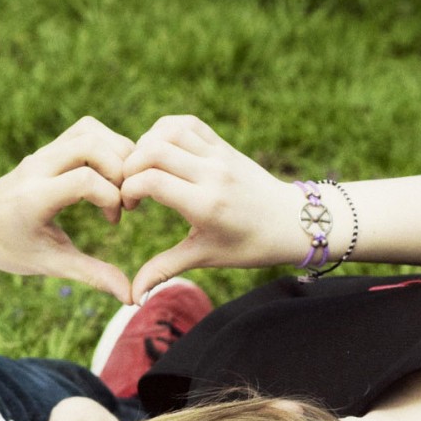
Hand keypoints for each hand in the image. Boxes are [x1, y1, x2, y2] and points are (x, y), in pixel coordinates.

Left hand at [0, 116, 133, 302]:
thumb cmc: (10, 249)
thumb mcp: (49, 264)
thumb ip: (91, 275)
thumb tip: (131, 297)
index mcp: (34, 198)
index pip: (84, 180)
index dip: (111, 197)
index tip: (113, 221)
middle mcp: (37, 168)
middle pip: (91, 144)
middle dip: (120, 169)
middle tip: (125, 199)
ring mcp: (42, 153)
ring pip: (90, 130)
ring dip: (118, 153)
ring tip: (122, 186)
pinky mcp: (49, 147)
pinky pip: (85, 130)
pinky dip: (108, 145)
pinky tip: (112, 175)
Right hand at [120, 115, 297, 300]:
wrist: (291, 222)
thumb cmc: (249, 245)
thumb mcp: (205, 257)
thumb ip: (164, 270)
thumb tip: (132, 297)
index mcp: (206, 205)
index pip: (152, 181)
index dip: (129, 190)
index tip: (130, 206)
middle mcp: (212, 174)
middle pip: (154, 151)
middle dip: (129, 167)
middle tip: (130, 187)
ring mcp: (219, 155)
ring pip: (168, 131)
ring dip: (145, 145)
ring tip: (143, 168)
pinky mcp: (223, 145)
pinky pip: (187, 123)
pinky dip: (164, 130)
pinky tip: (160, 150)